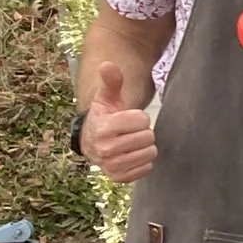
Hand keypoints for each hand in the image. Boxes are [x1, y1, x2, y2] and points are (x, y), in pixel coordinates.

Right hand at [83, 61, 156, 181]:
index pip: (142, 119)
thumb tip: (108, 65)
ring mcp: (112, 166)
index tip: (127, 119)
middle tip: (129, 132)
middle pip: (148, 136)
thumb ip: (111, 82)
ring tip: (130, 143)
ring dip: (144, 147)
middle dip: (142, 132)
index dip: (139, 117)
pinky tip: (131, 155)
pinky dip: (143, 161)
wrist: (92, 142)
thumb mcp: (107, 98)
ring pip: (150, 152)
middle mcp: (105, 149)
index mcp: (104, 128)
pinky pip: (147, 168)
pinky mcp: (119, 178)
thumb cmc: (104, 117)